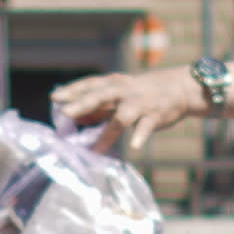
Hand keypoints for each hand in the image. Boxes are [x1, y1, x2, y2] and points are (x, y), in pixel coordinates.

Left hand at [52, 65, 200, 160]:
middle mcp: (124, 92)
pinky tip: (133, 147)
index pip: (89, 84)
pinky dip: (140, 136)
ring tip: (95, 150)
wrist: (178, 88)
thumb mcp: (119, 94)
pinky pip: (146, 127)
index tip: (54, 97)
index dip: (72, 90)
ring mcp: (140, 104)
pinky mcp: (155, 116)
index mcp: (113, 84)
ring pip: (122, 117)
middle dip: (83, 104)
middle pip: (101, 96)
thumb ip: (98, 105)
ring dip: (108, 134)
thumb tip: (75, 117)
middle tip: (65, 112)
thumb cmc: (141, 92)